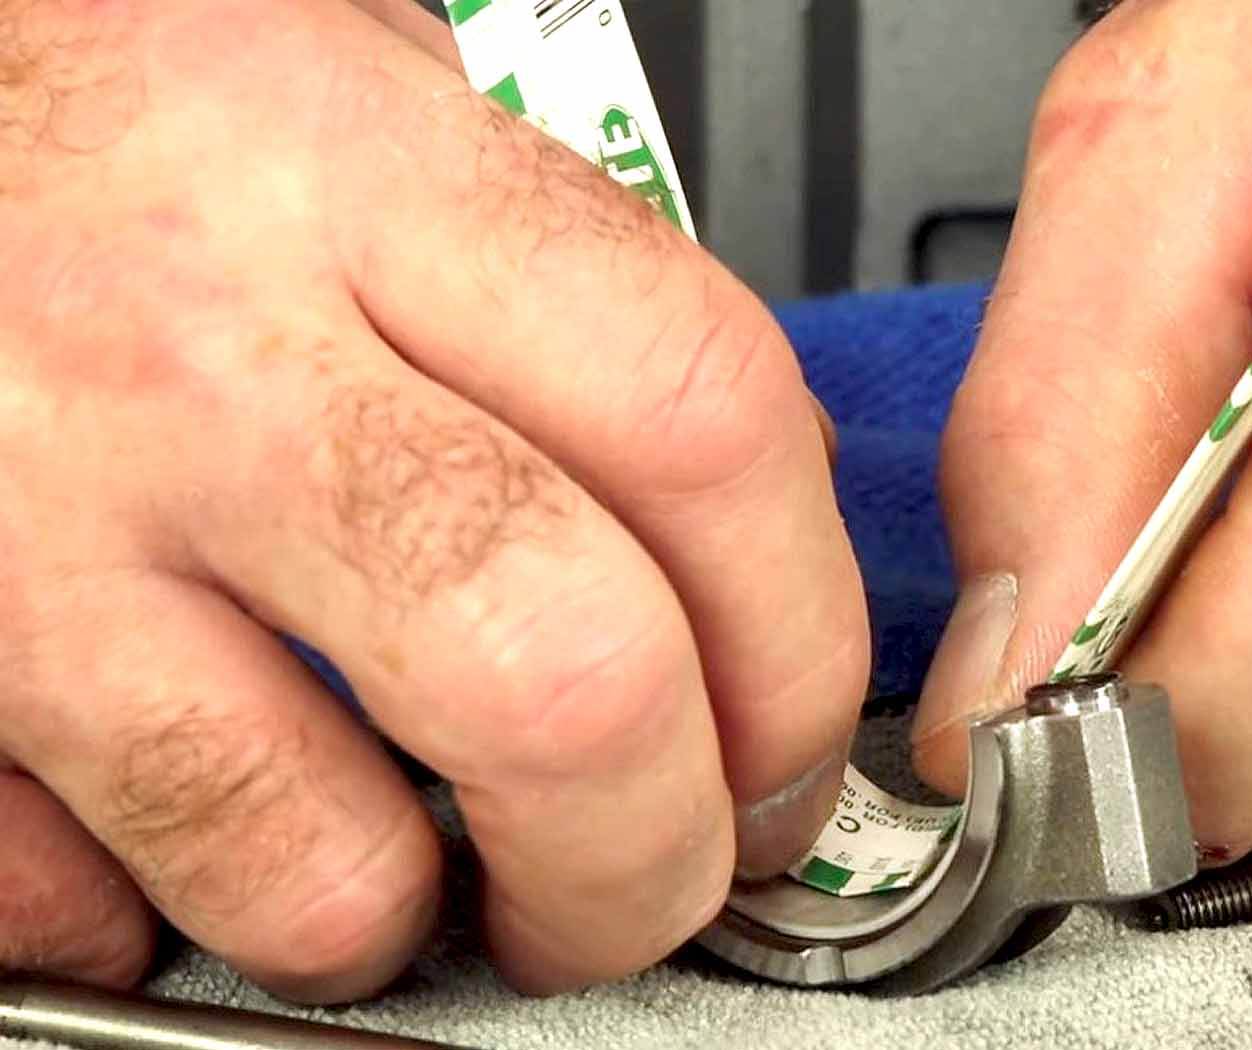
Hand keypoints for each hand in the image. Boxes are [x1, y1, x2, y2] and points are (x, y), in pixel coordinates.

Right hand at [0, 0, 865, 1000]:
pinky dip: (155, 915)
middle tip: (660, 868)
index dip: (803, 635)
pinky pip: (67, 894)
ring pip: (309, 850)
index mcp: (362, 174)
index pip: (704, 429)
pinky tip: (186, 832)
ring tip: (407, 874)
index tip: (795, 727)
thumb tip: (739, 472)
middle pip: (566, 681)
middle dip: (657, 844)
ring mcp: (30, 522)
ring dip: (401, 916)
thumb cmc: (87, 84)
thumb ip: (548, 270)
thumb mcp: (350, 77)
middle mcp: (202, 352)